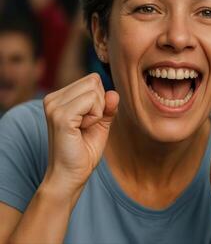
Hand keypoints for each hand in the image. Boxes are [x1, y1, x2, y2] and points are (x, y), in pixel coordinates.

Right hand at [43, 73, 118, 194]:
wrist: (70, 176)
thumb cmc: (83, 151)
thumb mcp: (101, 124)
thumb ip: (108, 106)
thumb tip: (114, 92)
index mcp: (58, 97)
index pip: (92, 80)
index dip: (100, 100)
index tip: (88, 121)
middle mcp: (52, 98)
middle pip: (94, 81)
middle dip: (100, 104)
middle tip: (87, 126)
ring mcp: (54, 106)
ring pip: (94, 90)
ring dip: (98, 111)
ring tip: (83, 128)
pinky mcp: (61, 116)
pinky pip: (92, 101)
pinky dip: (96, 117)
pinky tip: (83, 130)